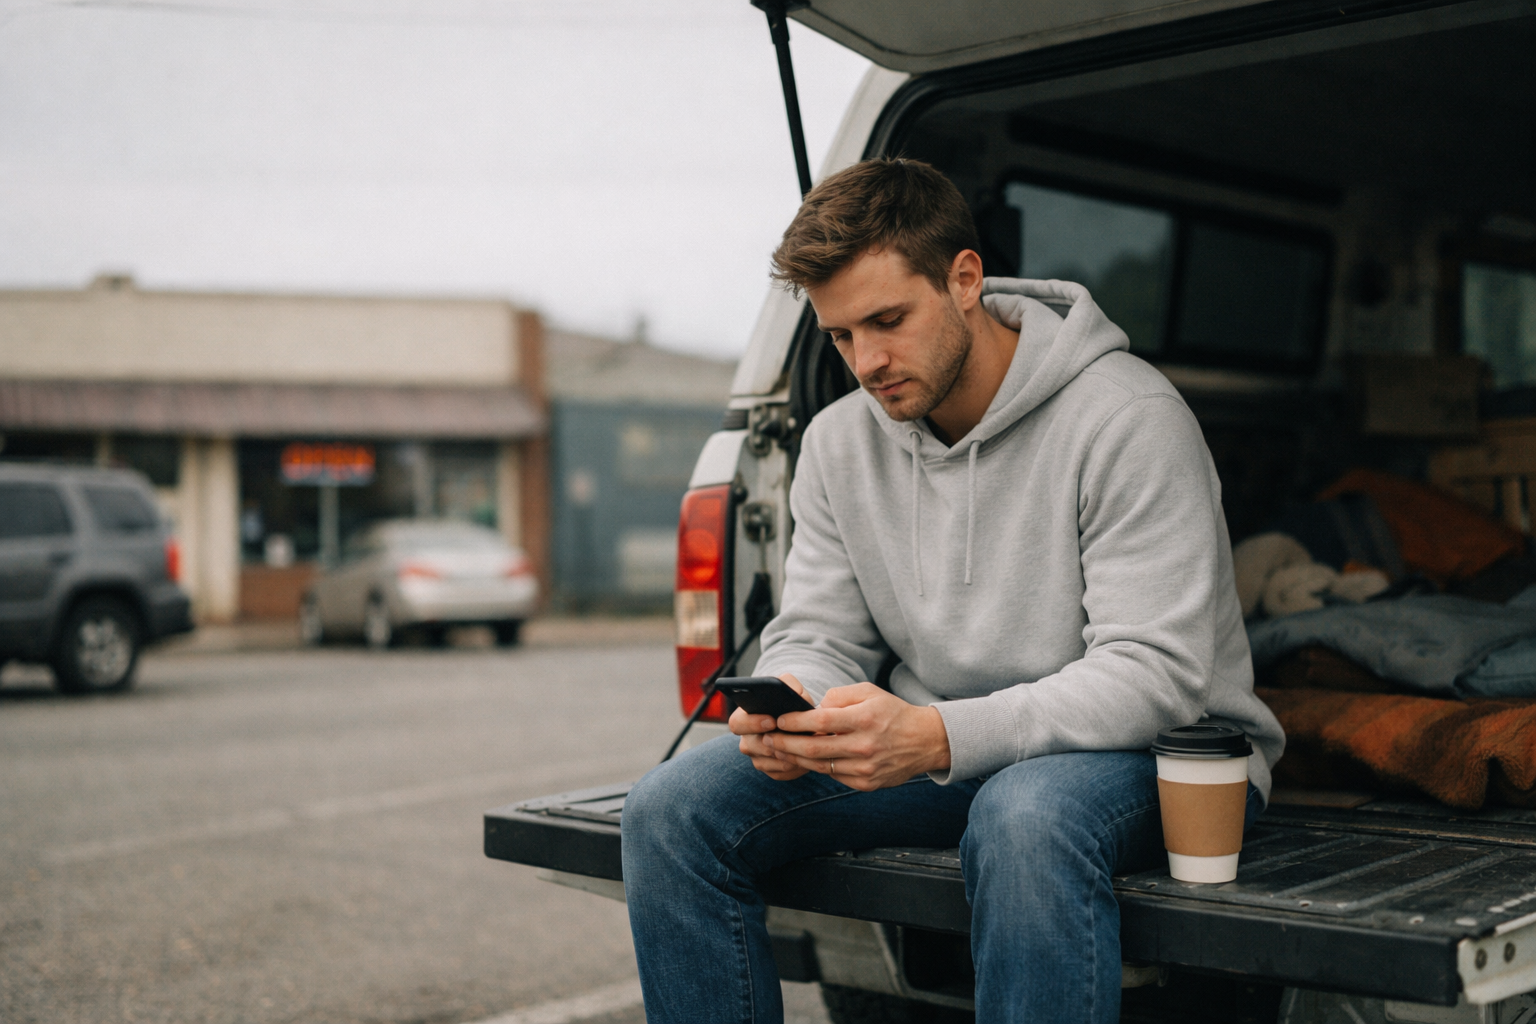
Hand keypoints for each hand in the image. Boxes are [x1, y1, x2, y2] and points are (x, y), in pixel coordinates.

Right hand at [732, 674, 811, 780]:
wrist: (800, 721)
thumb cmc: (791, 703)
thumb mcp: (790, 689)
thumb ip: (789, 685)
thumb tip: (793, 693)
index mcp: (744, 717)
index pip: (737, 723)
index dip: (752, 723)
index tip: (772, 721)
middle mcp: (747, 739)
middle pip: (750, 746)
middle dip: (772, 743)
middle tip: (791, 738)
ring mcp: (757, 756)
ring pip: (768, 761)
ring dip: (787, 755)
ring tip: (806, 748)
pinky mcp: (770, 770)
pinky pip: (780, 773)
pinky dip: (795, 767)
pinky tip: (807, 758)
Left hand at [766, 683, 950, 790]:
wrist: (925, 741)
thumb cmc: (893, 713)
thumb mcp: (869, 692)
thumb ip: (839, 696)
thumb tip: (813, 708)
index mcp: (864, 719)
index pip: (820, 720)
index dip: (795, 721)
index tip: (778, 719)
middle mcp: (864, 745)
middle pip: (814, 747)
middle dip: (785, 743)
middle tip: (767, 739)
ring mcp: (866, 768)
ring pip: (820, 766)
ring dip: (795, 758)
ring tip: (778, 750)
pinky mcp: (866, 783)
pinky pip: (834, 776)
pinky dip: (816, 767)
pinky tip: (803, 760)